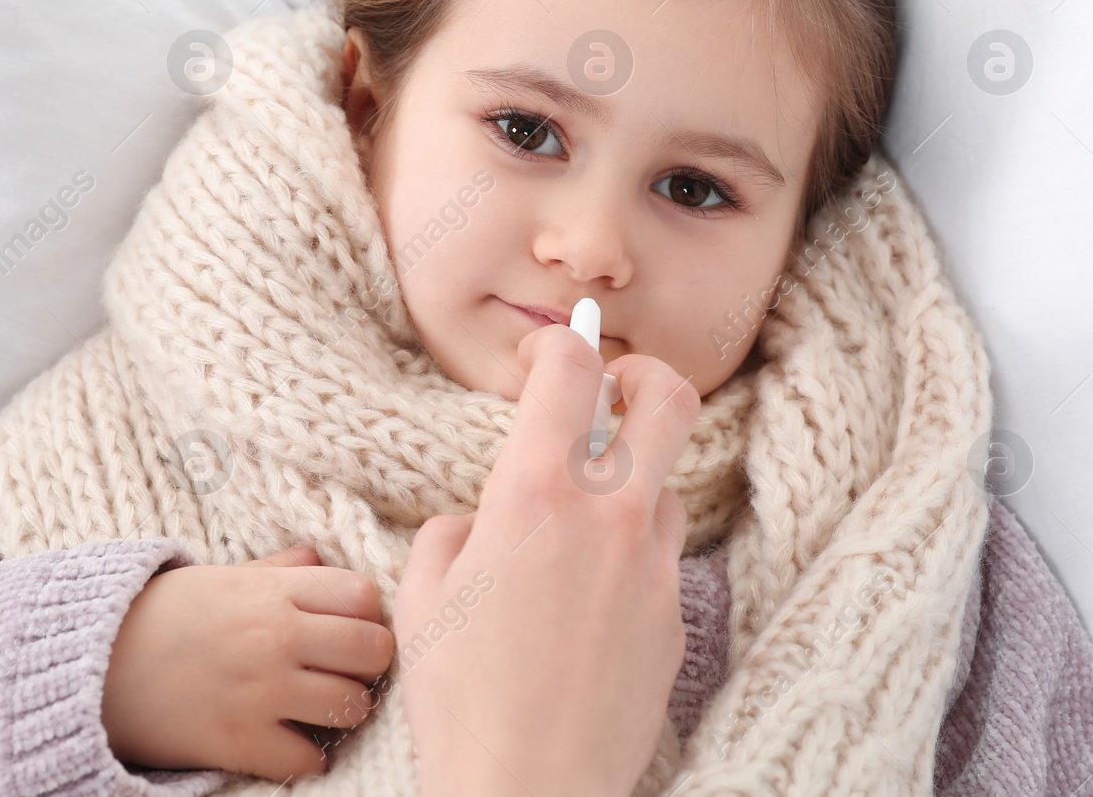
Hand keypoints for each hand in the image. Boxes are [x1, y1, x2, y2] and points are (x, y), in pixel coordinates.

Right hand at [101, 543, 395, 780]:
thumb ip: (277, 570)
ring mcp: (261, 691)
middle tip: (345, 672)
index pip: (364, 595)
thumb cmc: (160, 616)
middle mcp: (276, 637)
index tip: (347, 627)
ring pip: (352, 707)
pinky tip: (289, 743)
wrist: (91, 664)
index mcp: (273, 592)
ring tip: (320, 709)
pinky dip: (306, 758)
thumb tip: (318, 556)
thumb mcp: (220, 579)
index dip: (365, 613)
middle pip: (373, 650)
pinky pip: (310, 760)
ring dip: (343, 712)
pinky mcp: (240, 741)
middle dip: (367, 663)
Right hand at [396, 322, 698, 796]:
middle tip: (616, 387)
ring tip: (584, 519)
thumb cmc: (461, 699)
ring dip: (632, 479)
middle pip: (670, 399)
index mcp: (534, 496)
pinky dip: (631, 550)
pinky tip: (588, 596)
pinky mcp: (673, 617)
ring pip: (667, 484)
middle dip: (644, 374)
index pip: (570, 370)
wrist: (529, 788)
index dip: (557, 341)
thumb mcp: (419, 597)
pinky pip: (661, 555)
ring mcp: (651, 568)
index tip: (543, 352)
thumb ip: (449, 533)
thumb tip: (476, 523)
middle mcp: (607, 517)